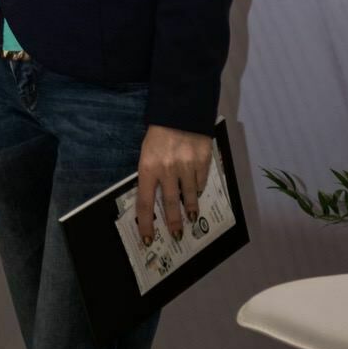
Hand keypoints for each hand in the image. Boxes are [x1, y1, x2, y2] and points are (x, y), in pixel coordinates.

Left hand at [135, 124, 212, 245]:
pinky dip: (198, 189)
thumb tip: (153, 198)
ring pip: (188, 196)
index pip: (144, 202)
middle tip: (176, 235)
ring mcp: (186, 166)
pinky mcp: (203, 161)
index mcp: (148, 167)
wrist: (180, 110)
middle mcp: (167, 169)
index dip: (146, 223)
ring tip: (191, 219)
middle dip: (173, 222)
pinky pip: (200, 182)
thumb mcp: (147, 151)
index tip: (147, 238)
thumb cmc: (158, 133)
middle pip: (169, 204)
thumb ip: (150, 173)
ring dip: (189, 210)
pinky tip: (196, 192)